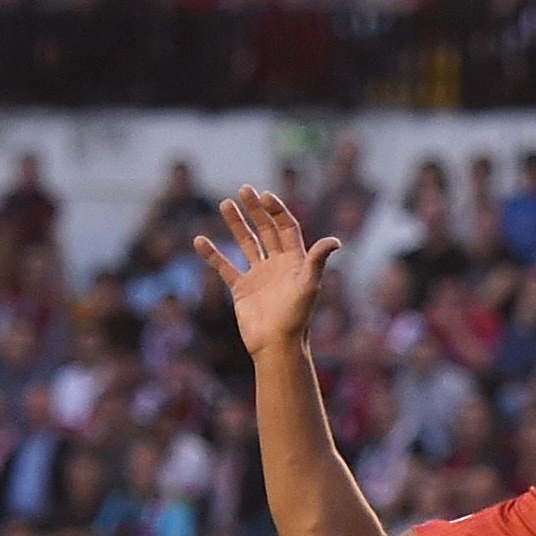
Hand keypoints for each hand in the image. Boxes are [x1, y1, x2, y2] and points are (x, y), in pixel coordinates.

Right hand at [193, 186, 340, 360]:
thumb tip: (335, 240)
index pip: (286, 227)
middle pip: (266, 230)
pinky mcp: (242, 289)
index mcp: (295, 261)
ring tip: (225, 204)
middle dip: (256, 210)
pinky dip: (213, 254)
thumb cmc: (296, 317)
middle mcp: (277, 265)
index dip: (276, 211)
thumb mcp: (309, 285)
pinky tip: (200, 240)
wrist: (276, 345)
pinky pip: (225, 267)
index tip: (264, 195)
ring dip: (236, 224)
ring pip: (246, 243)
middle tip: (243, 189)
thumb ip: (318, 261)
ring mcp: (259, 276)